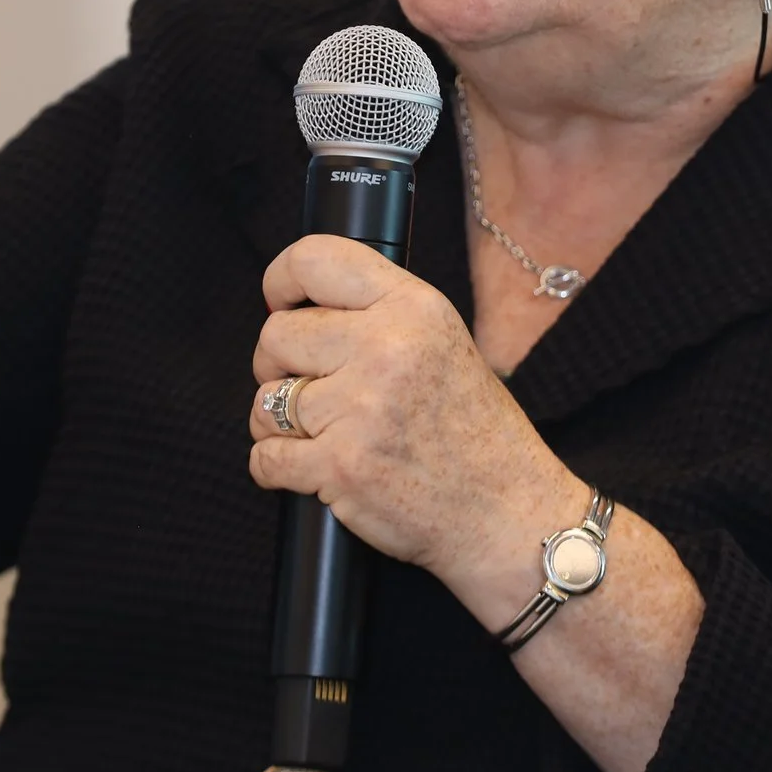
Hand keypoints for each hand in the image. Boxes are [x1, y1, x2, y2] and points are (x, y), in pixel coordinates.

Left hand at [248, 236, 584, 595]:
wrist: (506, 511)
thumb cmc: (476, 434)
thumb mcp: (445, 342)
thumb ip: (381, 316)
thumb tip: (301, 309)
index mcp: (413, 308)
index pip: (315, 260)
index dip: (281, 280)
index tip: (278, 302)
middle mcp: (385, 347)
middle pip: (277, 335)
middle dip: (277, 365)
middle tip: (308, 386)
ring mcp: (359, 408)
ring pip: (265, 400)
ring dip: (278, 422)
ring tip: (319, 433)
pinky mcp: (339, 466)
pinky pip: (264, 456)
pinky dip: (275, 467)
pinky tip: (309, 467)